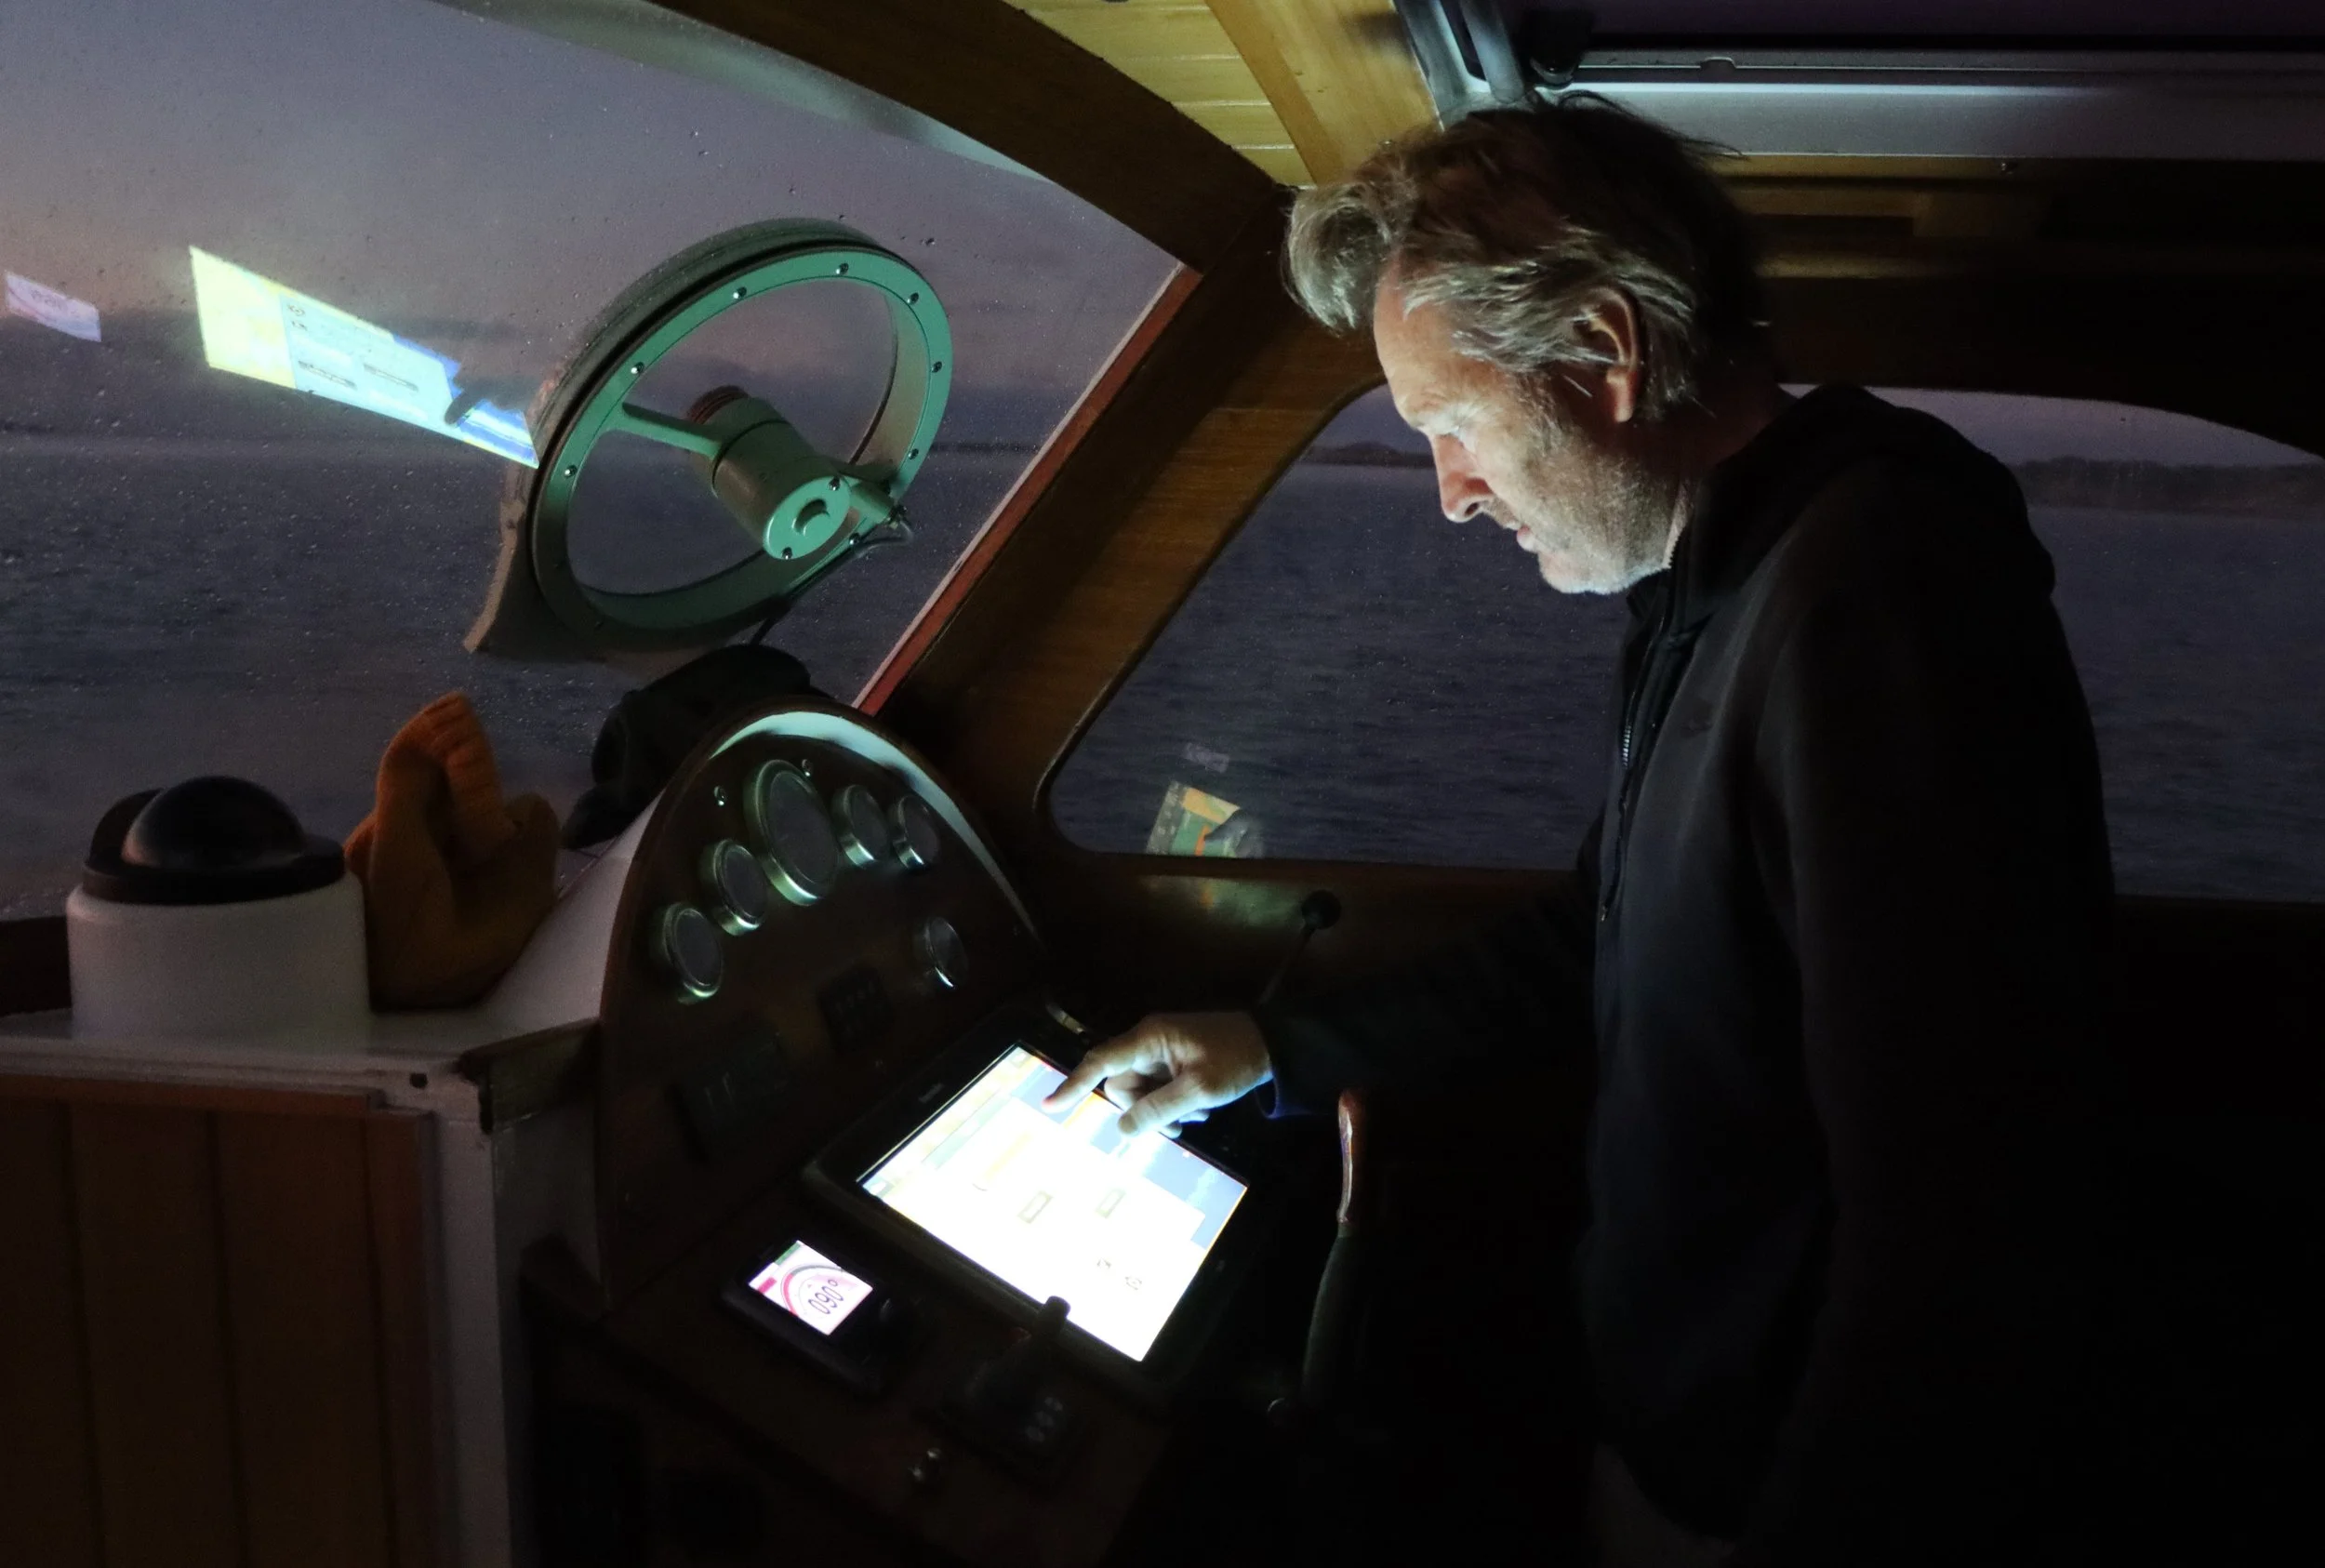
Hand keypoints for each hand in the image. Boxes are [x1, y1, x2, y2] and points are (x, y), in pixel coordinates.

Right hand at [1040, 1011, 1272, 1136]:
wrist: (1272, 1045)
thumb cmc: (1237, 1061)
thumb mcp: (1200, 1091)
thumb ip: (1159, 1109)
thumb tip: (1123, 1129)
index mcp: (1150, 1038)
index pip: (1101, 1062)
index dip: (1073, 1084)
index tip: (1049, 1106)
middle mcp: (1148, 1041)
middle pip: (1121, 1086)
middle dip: (1143, 1112)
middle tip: (1177, 1128)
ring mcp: (1159, 1052)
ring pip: (1139, 1093)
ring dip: (1161, 1112)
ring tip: (1196, 1114)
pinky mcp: (1171, 1061)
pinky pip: (1156, 1090)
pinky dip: (1172, 1104)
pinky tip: (1199, 1107)